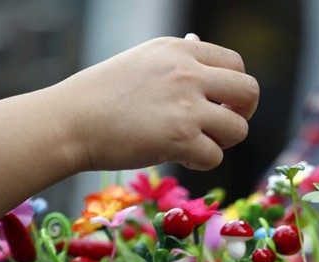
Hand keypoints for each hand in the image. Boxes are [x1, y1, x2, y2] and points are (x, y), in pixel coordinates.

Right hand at [48, 34, 258, 171]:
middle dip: (243, 113)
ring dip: (222, 141)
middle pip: (250, 92)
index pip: (236, 64)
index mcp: (180, 50)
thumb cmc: (101, 94)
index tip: (221, 103)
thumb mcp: (142, 59)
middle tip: (223, 126)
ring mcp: (185, 106)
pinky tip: (178, 156)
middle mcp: (187, 73)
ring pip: (238, 129)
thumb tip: (199, 41)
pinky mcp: (179, 138)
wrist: (68, 121)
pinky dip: (201, 162)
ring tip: (196, 143)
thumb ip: (177, 57)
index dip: (235, 89)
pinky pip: (215, 157)